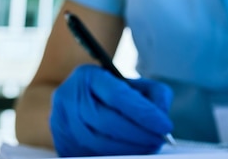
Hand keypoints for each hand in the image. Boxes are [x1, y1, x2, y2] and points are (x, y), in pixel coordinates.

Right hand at [50, 65, 173, 156]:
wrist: (80, 100)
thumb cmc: (115, 92)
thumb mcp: (136, 84)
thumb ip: (155, 95)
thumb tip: (162, 117)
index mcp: (87, 76)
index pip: (118, 96)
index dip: (143, 113)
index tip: (166, 126)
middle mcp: (69, 98)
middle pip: (107, 122)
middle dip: (138, 134)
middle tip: (159, 140)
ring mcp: (61, 123)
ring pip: (97, 143)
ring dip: (128, 149)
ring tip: (149, 147)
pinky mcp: (62, 144)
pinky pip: (91, 155)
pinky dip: (115, 156)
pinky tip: (131, 153)